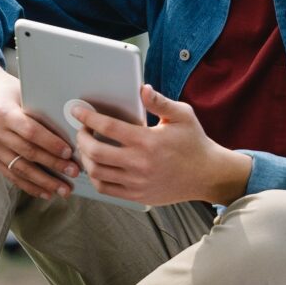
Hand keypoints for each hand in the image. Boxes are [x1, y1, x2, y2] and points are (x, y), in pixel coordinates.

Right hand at [0, 52, 80, 199]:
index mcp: (4, 112)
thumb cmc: (7, 90)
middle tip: (73, 173)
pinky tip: (46, 192)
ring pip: (20, 169)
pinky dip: (29, 186)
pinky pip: (11, 175)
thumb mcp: (22, 91)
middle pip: (27, 153)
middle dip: (53, 165)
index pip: (31, 131)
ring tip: (63, 190)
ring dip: (44, 182)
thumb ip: (41, 108)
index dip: (50, 144)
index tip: (69, 152)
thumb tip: (71, 126)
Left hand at [71, 86, 251, 208]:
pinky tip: (97, 165)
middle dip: (81, 138)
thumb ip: (160, 102)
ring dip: (85, 158)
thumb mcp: (182, 115)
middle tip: (82, 130)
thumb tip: (143, 89)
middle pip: (95, 151)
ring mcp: (137, 182)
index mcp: (148, 141)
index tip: (78, 112)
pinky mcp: (137, 195)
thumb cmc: (194, 143)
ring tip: (87, 147)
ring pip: (96, 172)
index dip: (88, 117)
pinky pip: (105, 189)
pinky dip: (95, 177)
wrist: (207, 175)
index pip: (108, 127)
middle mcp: (140, 163)